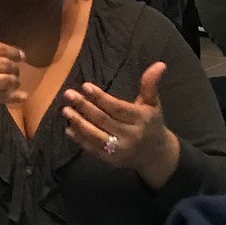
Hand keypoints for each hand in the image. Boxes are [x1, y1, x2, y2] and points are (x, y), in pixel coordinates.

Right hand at [0, 4, 25, 117]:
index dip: (14, 52)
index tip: (21, 56)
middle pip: (5, 64)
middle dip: (15, 67)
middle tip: (16, 69)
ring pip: (6, 81)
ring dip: (15, 81)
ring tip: (15, 81)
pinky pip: (1, 97)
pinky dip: (14, 97)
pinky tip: (21, 96)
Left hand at [62, 63, 178, 187]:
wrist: (155, 156)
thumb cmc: (151, 123)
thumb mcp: (153, 104)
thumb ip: (150, 84)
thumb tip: (160, 64)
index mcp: (141, 119)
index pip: (117, 108)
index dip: (101, 98)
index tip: (85, 86)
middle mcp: (130, 135)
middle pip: (104, 120)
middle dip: (85, 107)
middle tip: (68, 94)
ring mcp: (120, 150)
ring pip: (96, 136)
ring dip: (79, 123)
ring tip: (65, 110)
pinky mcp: (111, 160)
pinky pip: (92, 149)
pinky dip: (79, 139)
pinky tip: (68, 129)